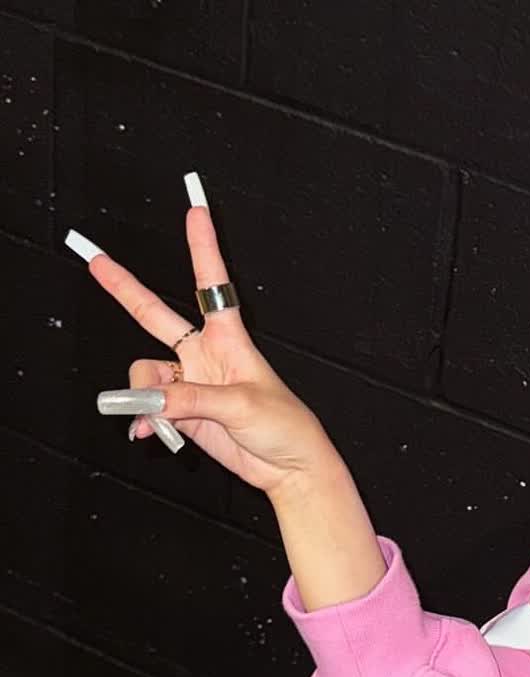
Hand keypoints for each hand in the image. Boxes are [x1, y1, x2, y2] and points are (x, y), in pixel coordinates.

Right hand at [72, 181, 341, 499]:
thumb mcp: (241, 406)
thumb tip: (149, 401)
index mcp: (229, 339)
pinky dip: (142, 418)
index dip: (203, 246)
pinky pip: (146, 405)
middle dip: (123, 288)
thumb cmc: (284, 427)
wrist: (289, 467)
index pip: (212, 283)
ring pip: (144, 374)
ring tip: (158, 419)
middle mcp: (204, 354)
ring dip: (142, 395)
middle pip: (154, 314)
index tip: (196, 210)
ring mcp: (190, 382)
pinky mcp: (182, 410)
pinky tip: (149, 433)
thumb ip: (191, 401)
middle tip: (94, 259)